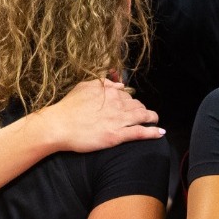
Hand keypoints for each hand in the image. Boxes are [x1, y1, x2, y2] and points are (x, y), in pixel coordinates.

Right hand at [39, 79, 162, 151]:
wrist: (59, 126)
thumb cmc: (68, 107)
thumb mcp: (84, 86)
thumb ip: (103, 83)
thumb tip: (119, 84)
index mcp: (110, 91)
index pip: (127, 95)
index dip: (131, 101)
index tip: (132, 105)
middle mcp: (117, 104)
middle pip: (138, 105)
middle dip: (143, 109)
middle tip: (144, 114)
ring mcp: (118, 120)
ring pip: (143, 117)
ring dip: (152, 118)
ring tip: (155, 120)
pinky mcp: (117, 135)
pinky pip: (140, 132)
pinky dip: (153, 132)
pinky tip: (160, 133)